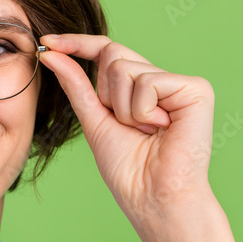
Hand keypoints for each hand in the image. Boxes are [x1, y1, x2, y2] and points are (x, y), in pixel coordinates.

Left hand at [38, 34, 215, 221]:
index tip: (46, 43)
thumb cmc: (128, 169)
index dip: (77, 44)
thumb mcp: (94, 119)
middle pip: (113, 55)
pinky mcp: (196, 89)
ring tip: (146, 133)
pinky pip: (148, 82)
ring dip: (123, 109)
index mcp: (140, 88)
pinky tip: (161, 130)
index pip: (106, 51)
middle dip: (105, 94)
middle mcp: (161, 80)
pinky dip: (143, 111)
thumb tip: (51, 52)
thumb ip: (77, 84)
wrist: (152, 198)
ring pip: (125, 69)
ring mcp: (180, 83)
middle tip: (127, 126)